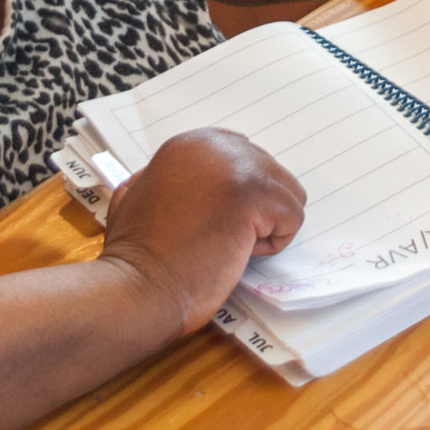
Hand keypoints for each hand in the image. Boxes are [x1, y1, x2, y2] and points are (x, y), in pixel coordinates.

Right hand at [98, 129, 305, 336]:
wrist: (137, 286)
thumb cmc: (136, 255)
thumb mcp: (139, 193)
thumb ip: (167, 176)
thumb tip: (191, 178)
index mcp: (191, 143)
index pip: (246, 157)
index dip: (237, 197)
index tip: (210, 220)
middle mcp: (214, 144)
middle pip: (271, 174)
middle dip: (255, 211)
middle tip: (215, 237)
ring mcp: (235, 166)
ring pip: (288, 193)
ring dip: (266, 225)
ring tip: (225, 244)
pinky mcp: (253, 194)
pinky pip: (293, 216)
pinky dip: (273, 243)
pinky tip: (234, 252)